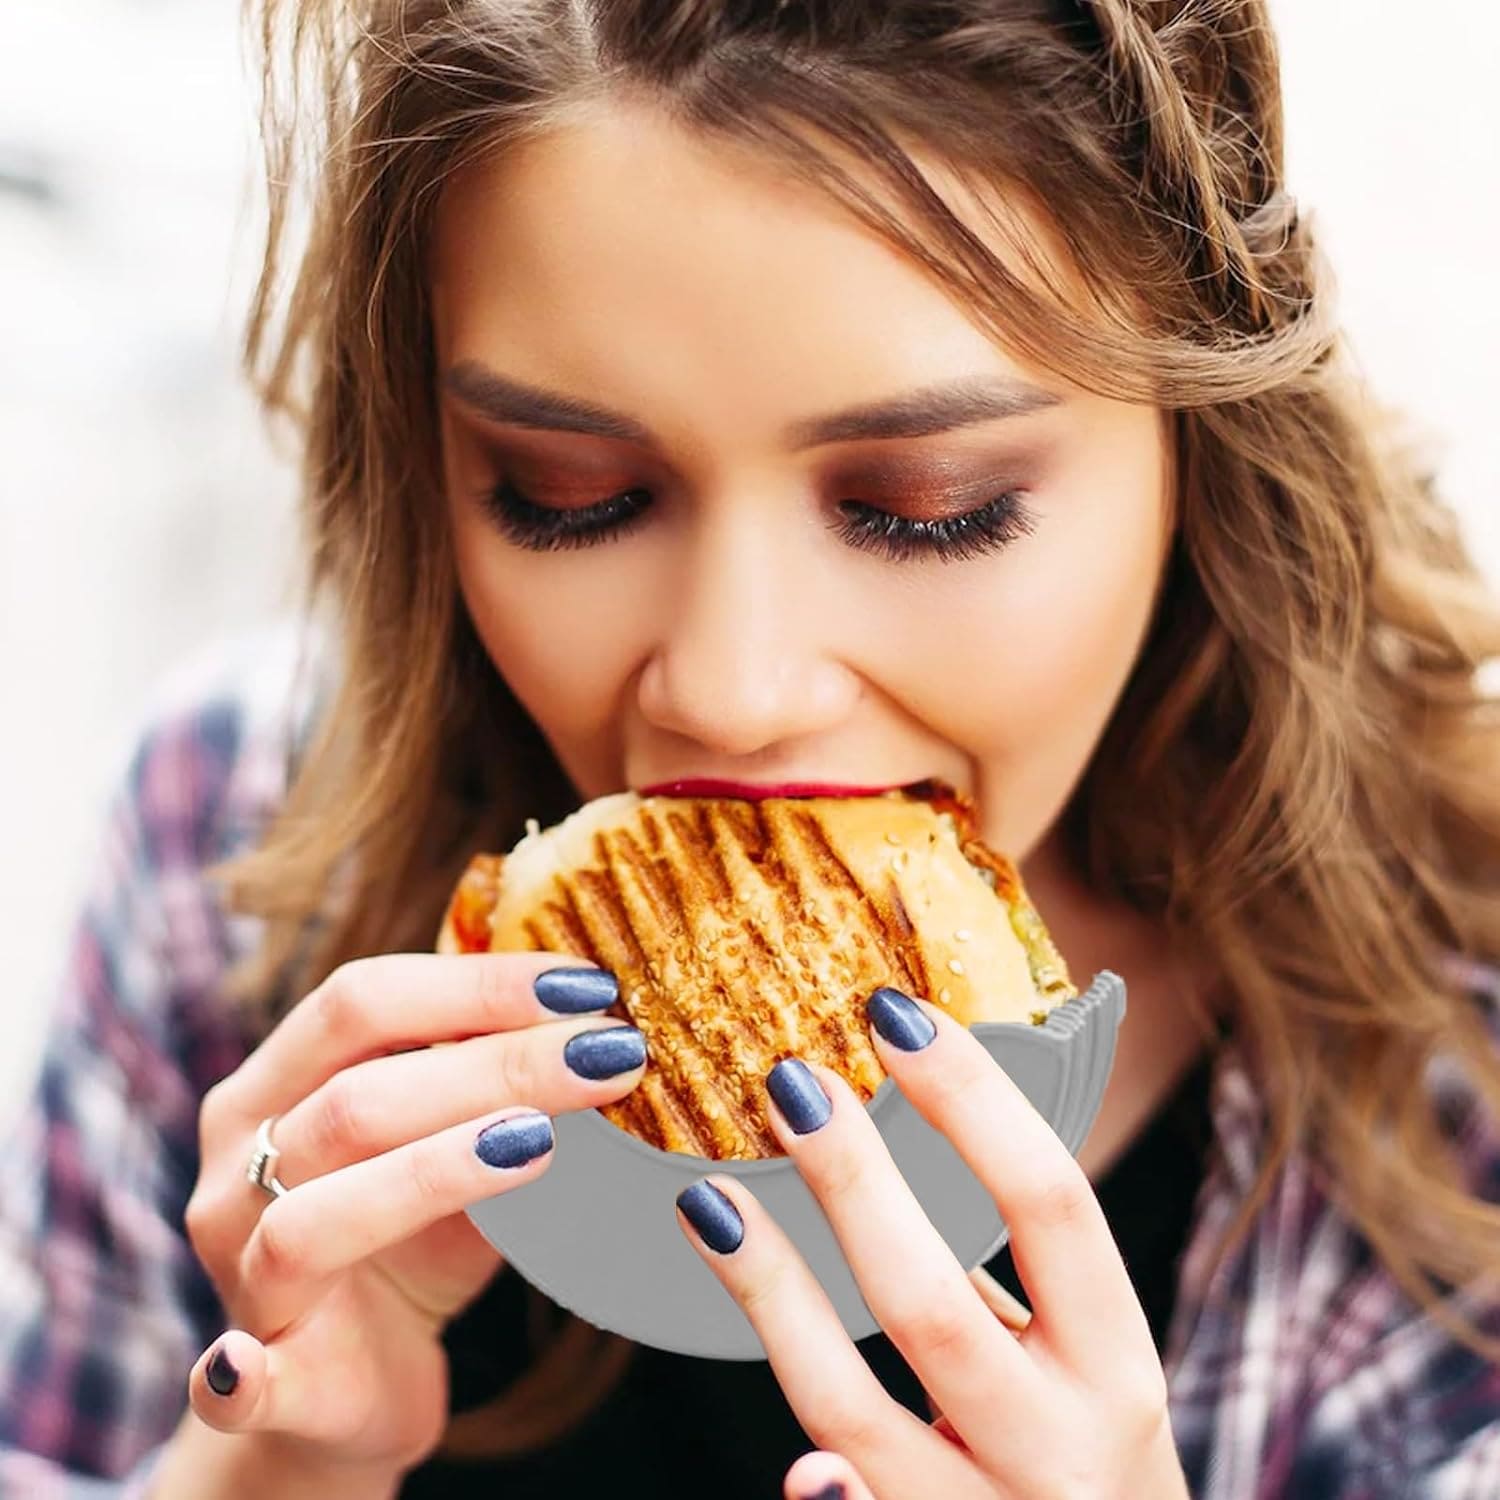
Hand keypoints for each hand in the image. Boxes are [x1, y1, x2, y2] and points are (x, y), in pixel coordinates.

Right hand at [181, 952, 647, 1475]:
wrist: (354, 1388)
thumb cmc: (412, 1242)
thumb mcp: (457, 1148)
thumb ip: (500, 1092)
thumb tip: (605, 1027)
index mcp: (272, 1087)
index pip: (361, 1002)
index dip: (475, 984)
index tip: (586, 984)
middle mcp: (238, 1170)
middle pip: (354, 1096)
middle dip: (494, 1063)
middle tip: (609, 1052)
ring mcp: (241, 1277)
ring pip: (314, 1217)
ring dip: (433, 1172)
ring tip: (541, 1140)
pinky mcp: (261, 1389)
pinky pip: (241, 1384)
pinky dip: (244, 1376)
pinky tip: (243, 1371)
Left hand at [673, 986, 1189, 1499]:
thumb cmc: (1091, 1470)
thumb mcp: (1089, 1376)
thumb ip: (1010, 1284)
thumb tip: (908, 1136)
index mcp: (1117, 1366)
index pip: (1052, 1203)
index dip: (972, 1101)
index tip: (895, 1014)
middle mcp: (1063, 1451)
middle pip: (934, 1302)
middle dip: (852, 1183)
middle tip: (789, 1084)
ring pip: (850, 1408)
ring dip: (771, 1294)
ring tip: (712, 1200)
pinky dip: (814, 1482)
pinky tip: (779, 1439)